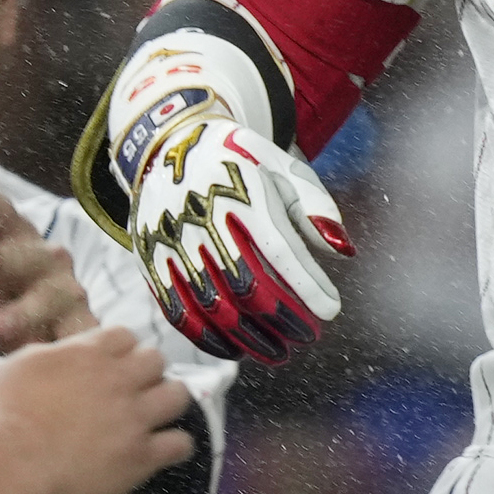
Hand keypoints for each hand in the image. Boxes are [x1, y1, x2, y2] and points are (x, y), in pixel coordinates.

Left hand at [0, 163, 97, 351]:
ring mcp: (68, 294)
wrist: (36, 349)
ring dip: (25, 310)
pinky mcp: (82, 329)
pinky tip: (56, 349)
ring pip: (50, 296)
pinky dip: (72, 342)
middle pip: (25, 255)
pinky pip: (79, 334)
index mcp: (18, 240)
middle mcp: (49, 261)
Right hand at [0, 321, 197, 493]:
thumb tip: (58, 355)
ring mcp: (134, 418)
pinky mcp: (142, 456)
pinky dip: (176, 446)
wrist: (11, 467)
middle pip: (156, 359)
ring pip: (178, 395)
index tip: (113, 364)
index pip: (124, 335)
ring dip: (169, 402)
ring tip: (156, 414)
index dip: (120, 349)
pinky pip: (181, 444)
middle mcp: (118, 380)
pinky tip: (164, 450)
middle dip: (147, 371)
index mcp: (87, 354)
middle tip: (133, 390)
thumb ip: (46, 357)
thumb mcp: (14, 369)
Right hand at [95, 33, 348, 365]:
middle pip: (246, 286)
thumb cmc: (243, 161)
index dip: (308, 288)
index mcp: (243, 193)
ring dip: (248, 337)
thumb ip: (317, 207)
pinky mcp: (149, 256)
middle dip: (281, 321)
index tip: (330, 313)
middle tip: (306, 340)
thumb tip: (344, 251)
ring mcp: (171, 238)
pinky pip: (175, 308)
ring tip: (277, 353)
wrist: (172, 140)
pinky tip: (233, 351)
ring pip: (211, 304)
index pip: (280, 253)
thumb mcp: (284, 168)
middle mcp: (203, 216)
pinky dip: (205, 337)